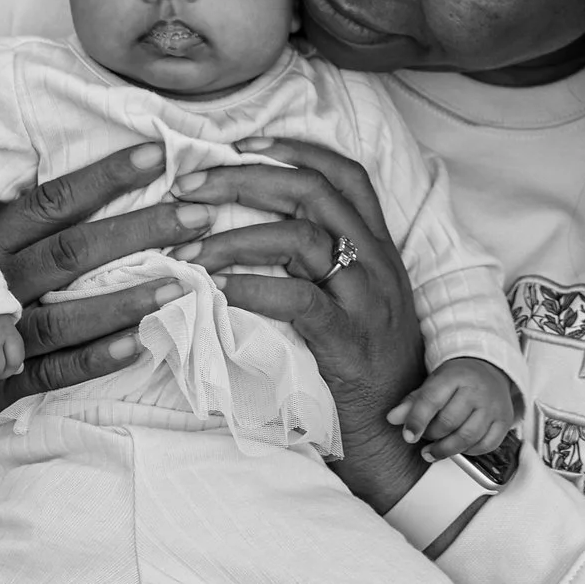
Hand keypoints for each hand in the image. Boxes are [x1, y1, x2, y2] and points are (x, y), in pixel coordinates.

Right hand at [0, 140, 213, 454]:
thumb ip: (30, 210)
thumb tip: (107, 163)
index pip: (50, 199)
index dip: (105, 176)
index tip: (159, 153)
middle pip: (71, 252)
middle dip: (141, 231)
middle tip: (200, 216)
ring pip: (67, 315)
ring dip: (129, 299)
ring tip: (186, 282)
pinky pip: (54, 373)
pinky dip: (98, 359)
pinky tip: (142, 343)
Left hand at [170, 135, 428, 510]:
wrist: (398, 441)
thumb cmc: (364, 373)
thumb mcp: (353, 306)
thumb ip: (319, 267)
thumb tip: (252, 234)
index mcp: (378, 248)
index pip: (345, 173)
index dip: (293, 147)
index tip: (240, 142)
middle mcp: (377, 263)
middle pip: (313, 191)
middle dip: (243, 178)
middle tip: (186, 187)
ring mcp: (367, 300)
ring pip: (303, 237)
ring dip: (235, 235)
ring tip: (187, 247)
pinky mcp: (350, 341)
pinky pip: (299, 298)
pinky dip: (252, 286)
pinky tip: (216, 289)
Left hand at [392, 357, 516, 461]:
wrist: (490, 369)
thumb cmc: (458, 379)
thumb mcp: (433, 383)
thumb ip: (413, 402)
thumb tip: (392, 418)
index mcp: (455, 376)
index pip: (432, 400)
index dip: (417, 420)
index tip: (408, 436)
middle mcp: (477, 390)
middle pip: (449, 422)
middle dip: (431, 435)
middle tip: (423, 437)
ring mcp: (493, 406)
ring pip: (467, 437)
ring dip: (446, 449)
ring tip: (432, 451)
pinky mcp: (504, 421)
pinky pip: (486, 445)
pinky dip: (469, 452)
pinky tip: (458, 448)